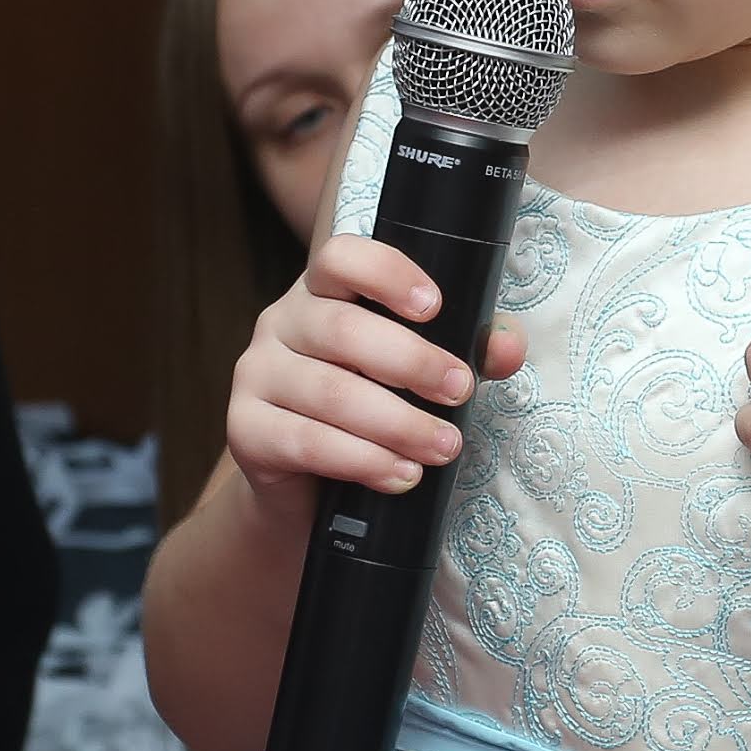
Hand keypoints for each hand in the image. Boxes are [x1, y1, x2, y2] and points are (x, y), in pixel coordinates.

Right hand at [227, 234, 524, 509]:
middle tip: (460, 392)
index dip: (386, 274)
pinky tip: (401, 475)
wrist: (310, 492)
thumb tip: (506, 346)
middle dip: (412, 362)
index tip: (434, 307)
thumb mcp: (422, 377)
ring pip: (329, 392)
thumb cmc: (372, 415)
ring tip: (443, 448)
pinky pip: (305, 441)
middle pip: (342, 330)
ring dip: (396, 423)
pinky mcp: (245, 430)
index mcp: (322, 293)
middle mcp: (280, 323)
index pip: (341, 258)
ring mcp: (255, 375)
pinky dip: (362, 461)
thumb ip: (468, 351)